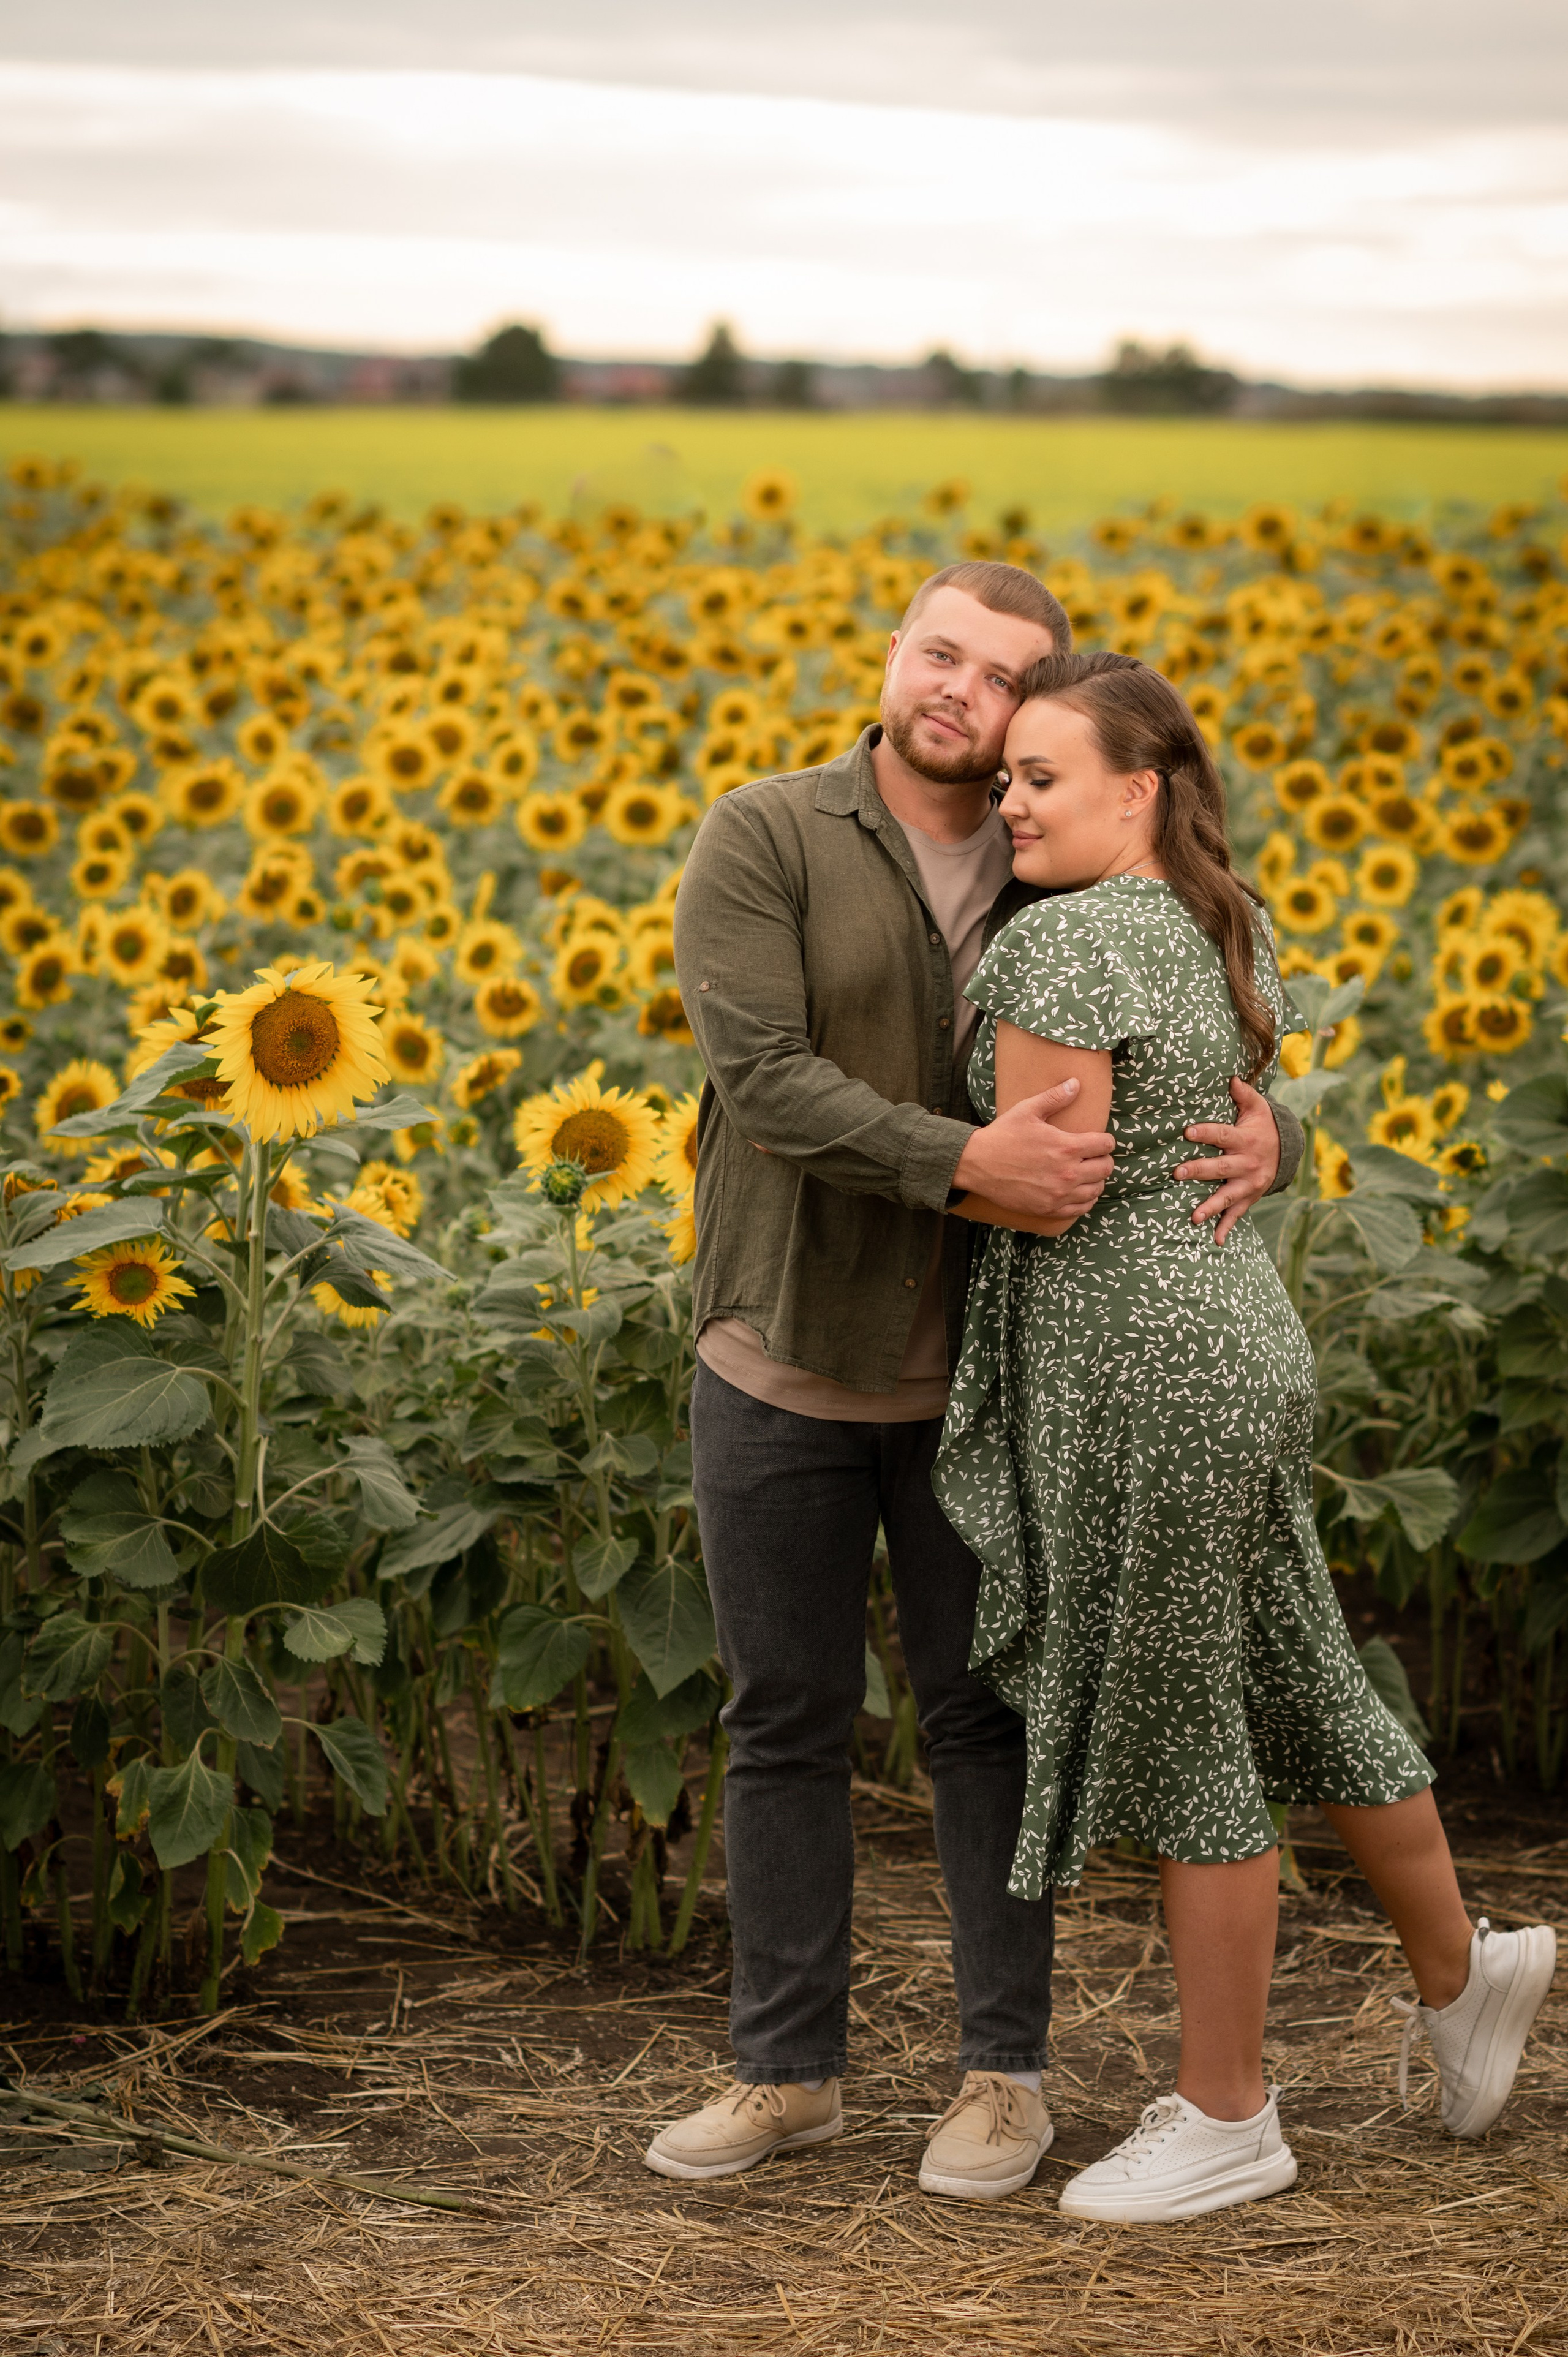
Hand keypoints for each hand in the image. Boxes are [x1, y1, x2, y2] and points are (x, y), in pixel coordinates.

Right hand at [952, 1079, 1115, 1221]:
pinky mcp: (1050, 1209)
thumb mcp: (1028, 1110)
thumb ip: (1055, 1097)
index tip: (1099, 1140)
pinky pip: (1081, 1208)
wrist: (977, 1165)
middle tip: (1094, 1156)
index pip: (1105, 1145)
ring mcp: (1059, 1194)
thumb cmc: (1002, 1135)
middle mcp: (1068, 1173)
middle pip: (1105, 1168)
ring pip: (1097, 1190)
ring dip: (1096, 1180)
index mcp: (1066, 1147)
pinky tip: (1080, 1191)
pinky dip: (1086, 1200)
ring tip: (1088, 1173)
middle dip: (1103, 1159)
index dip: (1106, 1140)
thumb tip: (1076, 1083)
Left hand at [1174, 1077, 1280, 1243]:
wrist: (1287, 1151)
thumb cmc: (1263, 1125)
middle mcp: (1247, 1163)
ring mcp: (1248, 1183)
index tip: (1187, 1132)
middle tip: (1178, 1173)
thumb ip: (1243, 1094)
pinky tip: (1215, 1240)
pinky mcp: (1249, 1197)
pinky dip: (1226, 1228)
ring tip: (1194, 1217)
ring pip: (1227, 1196)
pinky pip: (1237, 1214)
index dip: (1206, 1134)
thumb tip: (1230, 1077)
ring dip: (1210, 1206)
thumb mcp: (1258, 1107)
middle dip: (1200, 1171)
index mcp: (1245, 1140)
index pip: (1222, 1136)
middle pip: (1220, 1168)